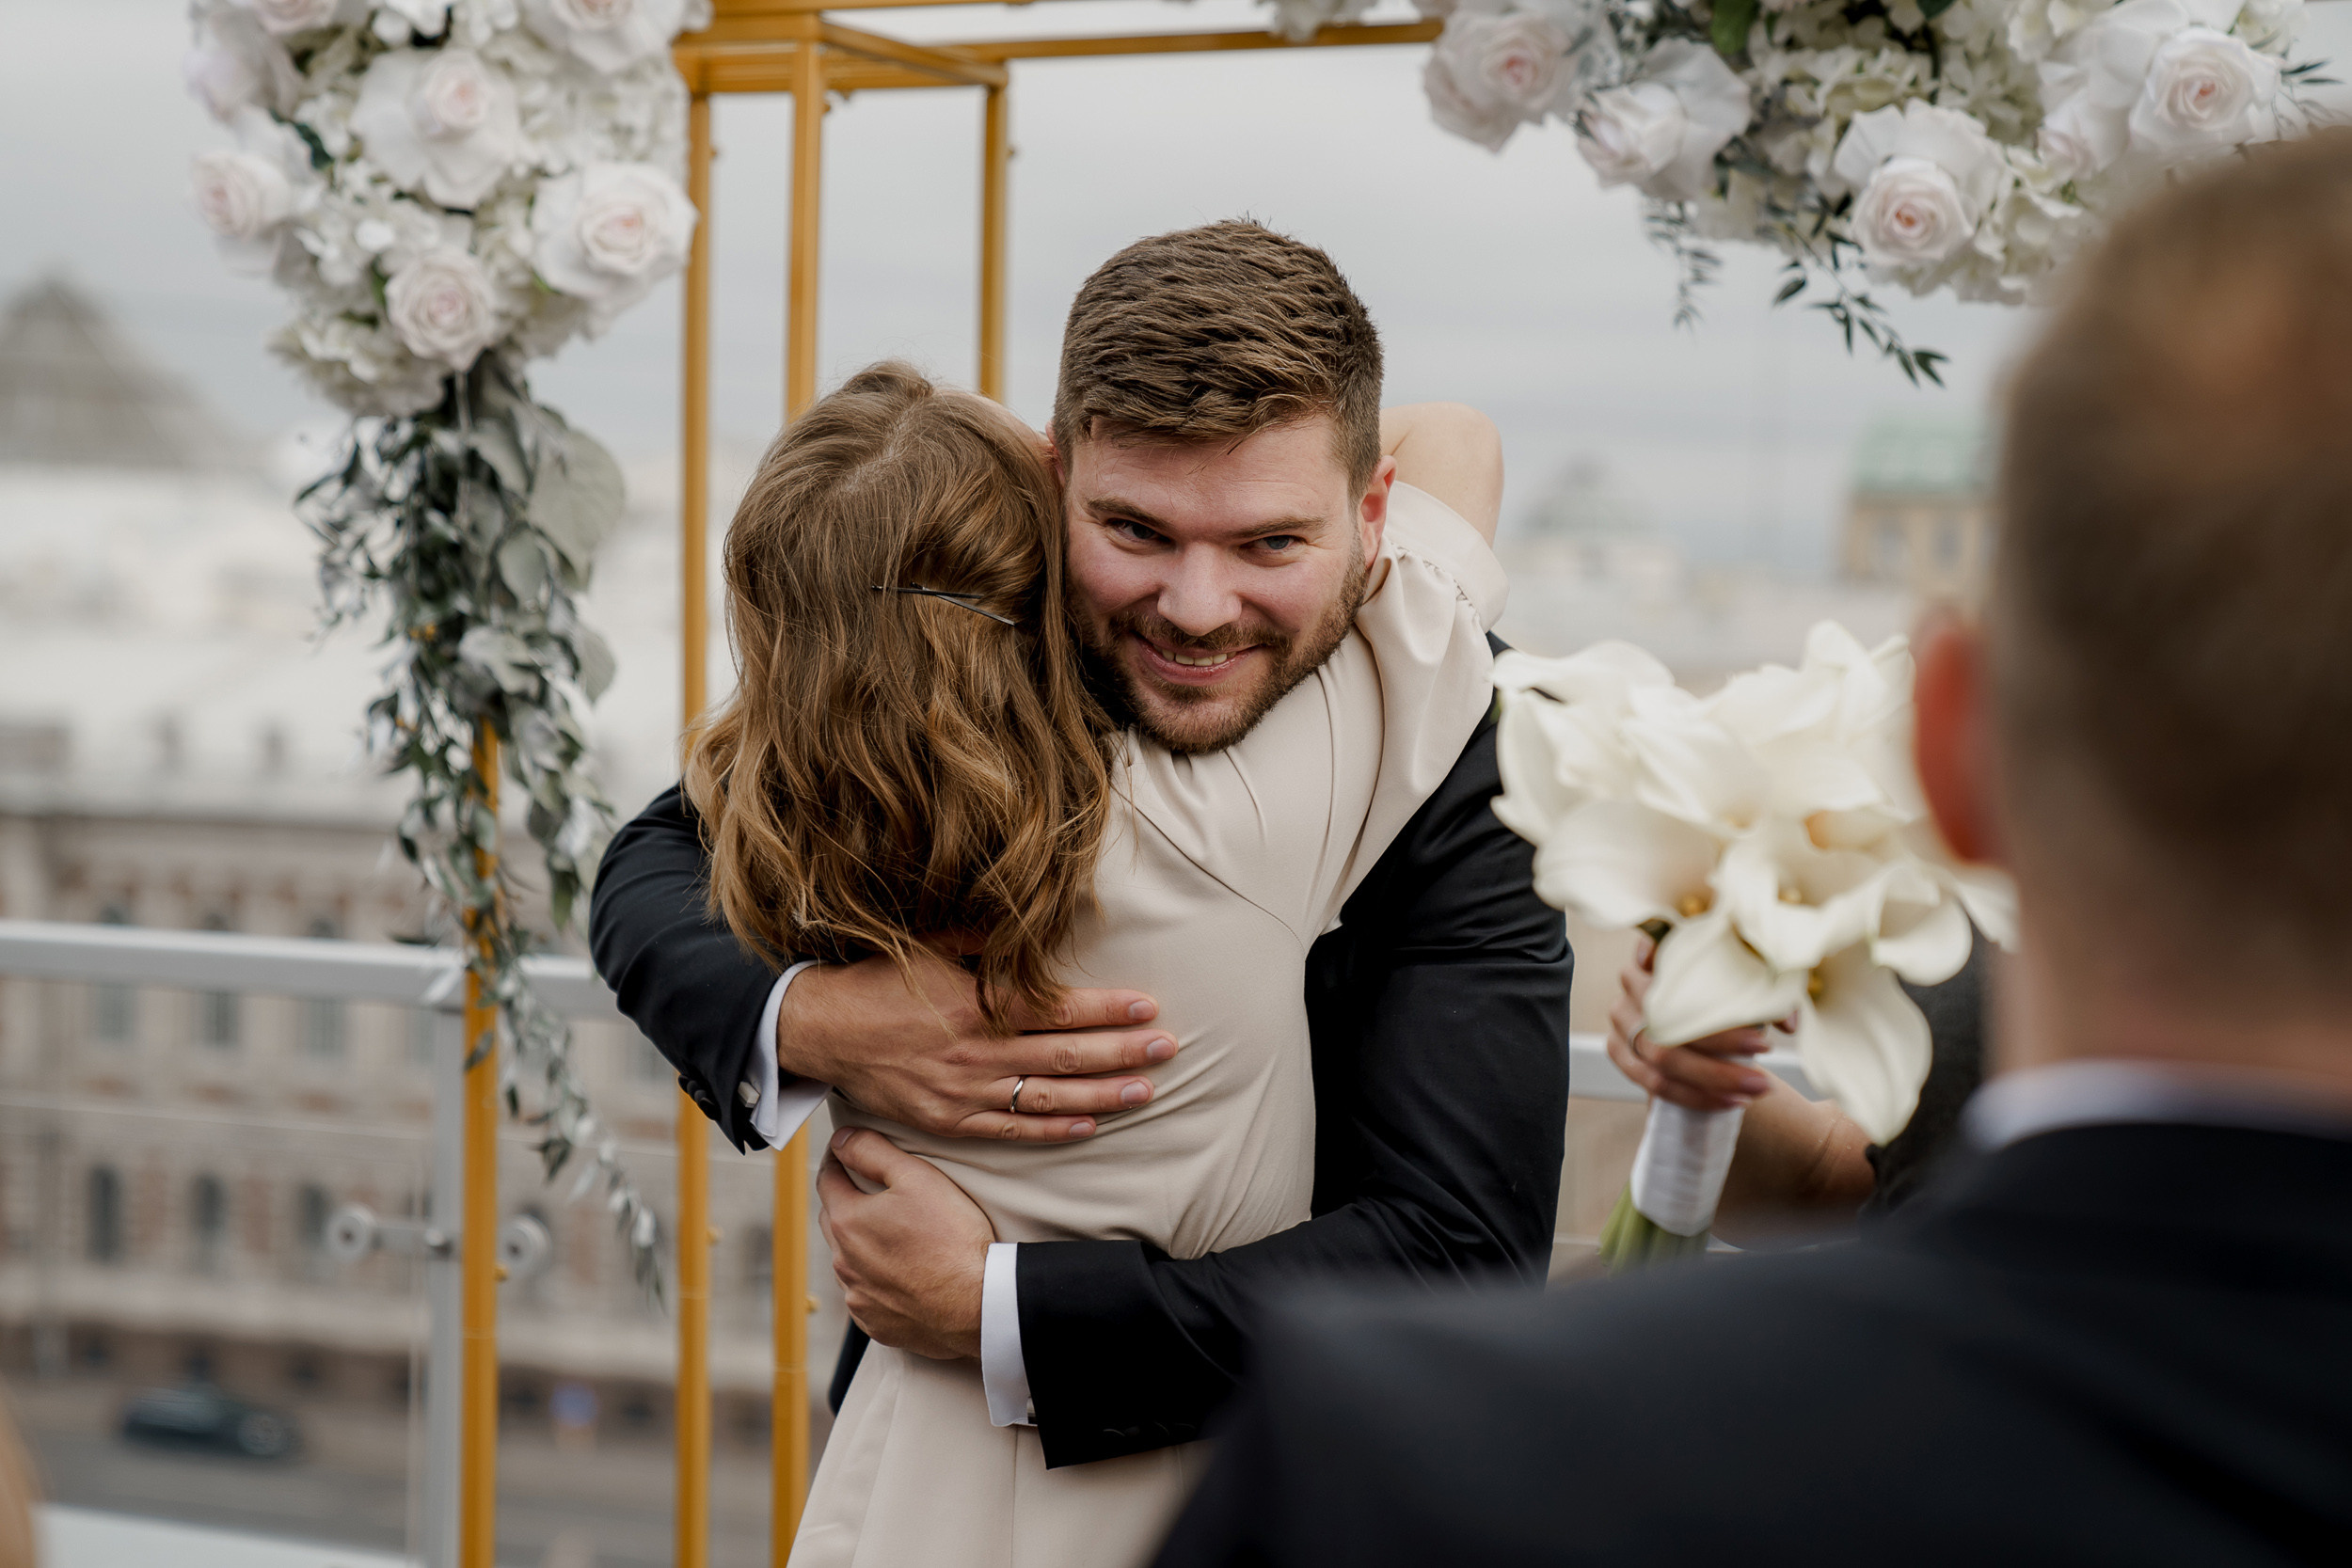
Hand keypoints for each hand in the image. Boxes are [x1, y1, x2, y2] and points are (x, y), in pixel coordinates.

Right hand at [778, 945, 1175, 1142]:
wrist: (822, 1029)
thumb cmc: (880, 979)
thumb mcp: (933, 944)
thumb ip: (989, 941)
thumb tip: (1037, 925)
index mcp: (978, 1004)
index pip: (1059, 1009)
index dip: (1108, 1010)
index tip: (1147, 1008)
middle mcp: (977, 1052)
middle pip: (1066, 1055)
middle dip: (1123, 1053)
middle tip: (1168, 1049)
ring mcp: (964, 1092)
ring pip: (1049, 1099)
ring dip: (1103, 1097)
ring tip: (1146, 1092)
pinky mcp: (949, 1121)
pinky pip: (1012, 1131)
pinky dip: (1055, 1131)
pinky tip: (1091, 1126)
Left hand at [817, 1128, 991, 1359]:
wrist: (978, 1303)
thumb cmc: (952, 1238)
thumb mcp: (916, 1177)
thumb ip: (872, 1151)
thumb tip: (842, 1139)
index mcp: (848, 1222)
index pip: (828, 1179)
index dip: (838, 1159)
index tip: (848, 1150)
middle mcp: (844, 1263)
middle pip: (835, 1220)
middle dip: (847, 1200)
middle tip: (872, 1190)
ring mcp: (858, 1297)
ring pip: (849, 1261)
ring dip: (862, 1245)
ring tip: (893, 1235)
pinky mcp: (875, 1323)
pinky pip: (866, 1296)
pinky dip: (877, 1281)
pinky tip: (902, 1274)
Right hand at [1604, 932, 1789, 1112]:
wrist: (1693, 1018)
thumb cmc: (1723, 989)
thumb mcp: (1746, 977)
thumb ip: (1770, 995)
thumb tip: (1788, 1025)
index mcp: (1659, 950)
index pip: (1670, 958)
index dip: (1701, 981)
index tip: (1751, 1016)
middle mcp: (1632, 980)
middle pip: (1672, 1016)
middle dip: (1724, 1046)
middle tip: (1766, 1057)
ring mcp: (1621, 1018)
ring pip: (1663, 1056)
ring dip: (1714, 1078)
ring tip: (1756, 1088)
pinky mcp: (1618, 1050)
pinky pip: (1653, 1082)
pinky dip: (1694, 1096)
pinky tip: (1730, 1101)